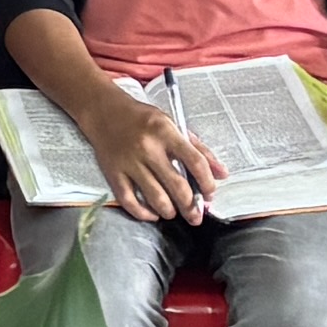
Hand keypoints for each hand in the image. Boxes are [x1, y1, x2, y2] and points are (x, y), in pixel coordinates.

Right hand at [82, 80, 219, 222]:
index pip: (195, 161)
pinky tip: (152, 213)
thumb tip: (222, 174)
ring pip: (156, 197)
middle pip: (177, 185)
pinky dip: (143, 213)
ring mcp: (129, 162)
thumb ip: (199, 149)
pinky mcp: (113, 173)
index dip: (207, 182)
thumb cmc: (142, 119)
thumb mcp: (173, 124)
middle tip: (196, 216)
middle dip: (191, 206)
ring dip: (170, 211)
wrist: (104, 110)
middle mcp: (148, 148)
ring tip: (174, 212)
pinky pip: (130, 201)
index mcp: (165, 133)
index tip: (210, 193)